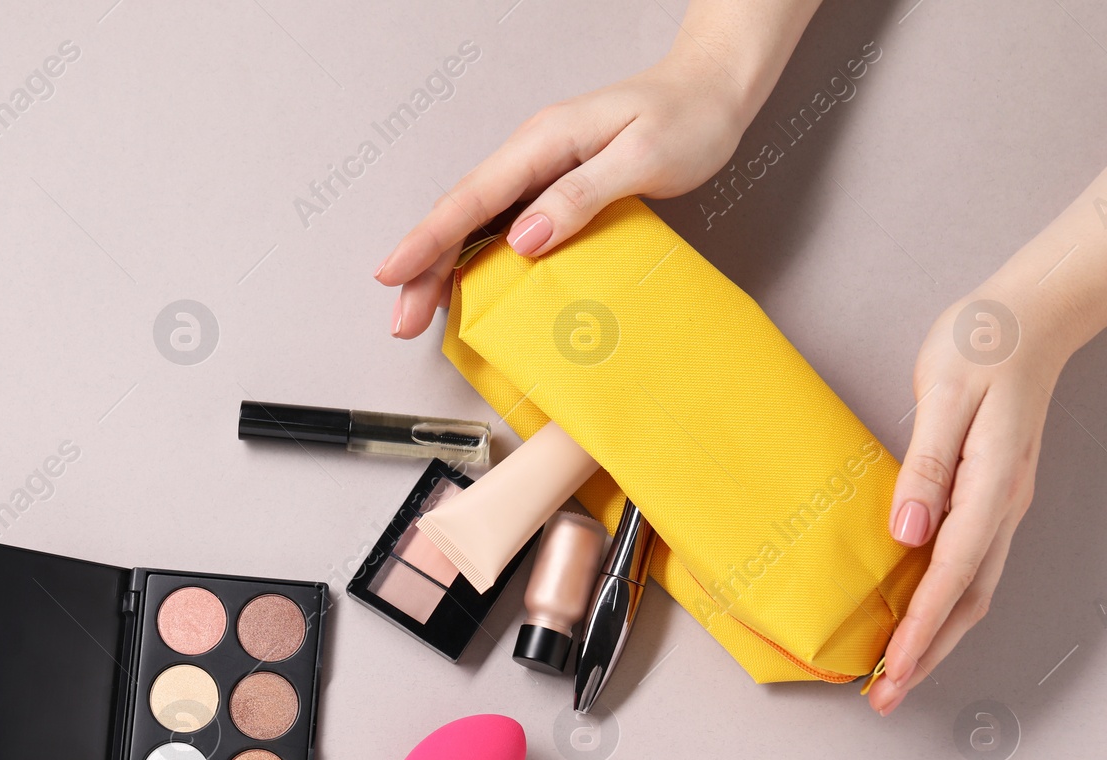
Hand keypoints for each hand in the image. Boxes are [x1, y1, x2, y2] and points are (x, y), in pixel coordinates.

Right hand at [374, 45, 752, 338]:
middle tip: (401, 320)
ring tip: (418, 313)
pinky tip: (466, 288)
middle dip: (423, 267)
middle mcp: (532, 154)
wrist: (713, 92)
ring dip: (442, 268)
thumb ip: (580, 196)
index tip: (393, 274)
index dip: (428, 240)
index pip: (471, 197)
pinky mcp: (554, 187)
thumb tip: (523, 239)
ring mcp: (540, 171)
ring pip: (475, 223)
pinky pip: (502, 226)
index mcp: (543, 142)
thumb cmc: (688, 118)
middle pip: (461, 215)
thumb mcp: (641, 157)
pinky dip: (476, 259)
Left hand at [866, 289, 1067, 714]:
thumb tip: (908, 531)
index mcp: (991, 484)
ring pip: (971, 589)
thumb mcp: (944, 394)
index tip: (893, 667)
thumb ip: (926, 465)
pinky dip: (943, 603)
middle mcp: (1001, 505)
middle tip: (886, 697)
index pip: (952, 572)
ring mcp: (999, 504)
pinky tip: (918, 617)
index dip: (922, 626)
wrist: (1029, 318)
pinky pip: (967, 565)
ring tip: (897, 674)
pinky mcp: (987, 496)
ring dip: (936, 637)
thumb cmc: (982, 345)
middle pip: (967, 599)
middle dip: (928, 654)